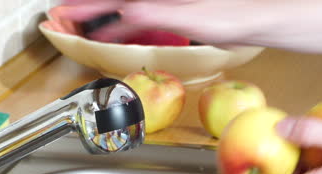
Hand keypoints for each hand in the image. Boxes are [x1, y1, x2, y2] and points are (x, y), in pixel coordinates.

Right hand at [59, 0, 292, 45]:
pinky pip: (137, 12)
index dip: (85, 6)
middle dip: (87, 6)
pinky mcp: (174, 10)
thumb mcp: (190, 18)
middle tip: (63, 13)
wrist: (257, 17)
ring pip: (124, 5)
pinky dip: (122, 18)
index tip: (64, 12)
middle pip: (115, 0)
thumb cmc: (231, 17)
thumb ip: (154, 13)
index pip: (113, 0)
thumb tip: (125, 13)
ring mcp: (165, 3)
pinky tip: (118, 23)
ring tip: (81, 16)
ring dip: (101, 11)